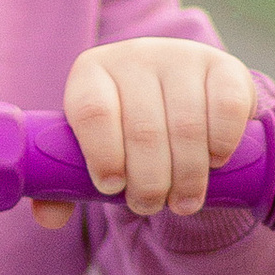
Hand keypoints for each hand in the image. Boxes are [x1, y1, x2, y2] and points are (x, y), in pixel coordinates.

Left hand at [39, 39, 255, 223]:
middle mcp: (134, 56)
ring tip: (183, 202)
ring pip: (187, 126)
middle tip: (149, 206)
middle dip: (148, 181)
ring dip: (187, 176)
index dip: (102, 154)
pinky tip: (214, 162)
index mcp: (91, 73)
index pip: (93, 111)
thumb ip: (65, 185)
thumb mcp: (92, 151)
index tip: (112, 188)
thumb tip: (49, 218)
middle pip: (143, 129)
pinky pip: (226, 107)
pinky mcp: (223, 66)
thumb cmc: (123, 134)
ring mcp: (181, 57)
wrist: (176, 98)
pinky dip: (221, 143)